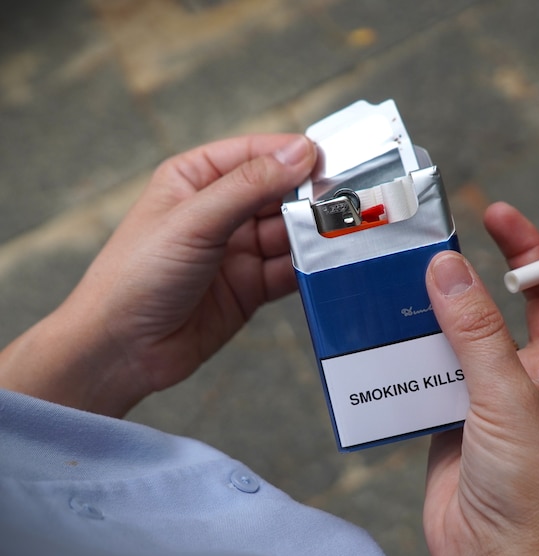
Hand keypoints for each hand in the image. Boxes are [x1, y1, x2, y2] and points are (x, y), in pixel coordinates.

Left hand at [0, 134, 315, 416]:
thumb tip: (300, 153)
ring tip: (345, 233)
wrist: (121, 351)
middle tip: (348, 200)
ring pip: (290, 233)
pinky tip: (329, 263)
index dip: (293, 155)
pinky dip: (311, 267)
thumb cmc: (136, 277)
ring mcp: (237, 250)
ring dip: (314, 234)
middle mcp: (220, 211)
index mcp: (197, 179)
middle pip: (280, 193)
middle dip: (311, 197)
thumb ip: (249, 186)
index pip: (256, 154)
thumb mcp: (194, 221)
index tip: (330, 160)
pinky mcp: (251, 287)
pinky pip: (290, 270)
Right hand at [423, 186, 538, 555]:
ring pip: (487, 323)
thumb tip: (448, 271)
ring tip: (439, 260)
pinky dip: (430, 335)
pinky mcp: (468, 408)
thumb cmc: (537, 497)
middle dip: (519, 253)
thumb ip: (477, 332)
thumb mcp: (511, 401)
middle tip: (492, 214)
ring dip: (463, 295)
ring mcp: (509, 389)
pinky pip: (449, 356)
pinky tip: (411, 315)